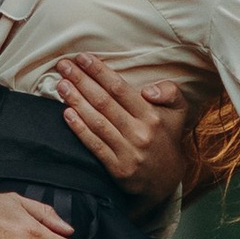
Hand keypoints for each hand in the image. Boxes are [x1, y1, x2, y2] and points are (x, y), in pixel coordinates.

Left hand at [53, 51, 188, 211]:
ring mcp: (128, 152)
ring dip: (76, 101)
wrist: (166, 180)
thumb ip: (169, 92)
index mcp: (152, 116)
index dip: (100, 72)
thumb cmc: (166, 136)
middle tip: (64, 66)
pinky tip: (67, 114)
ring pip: (97, 122)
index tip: (83, 58)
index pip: (120, 89)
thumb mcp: (178, 111)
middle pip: (104, 103)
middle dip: (81, 81)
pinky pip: (95, 145)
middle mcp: (140, 133)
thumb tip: (148, 90)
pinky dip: (79, 129)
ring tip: (61, 85)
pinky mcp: (117, 168)